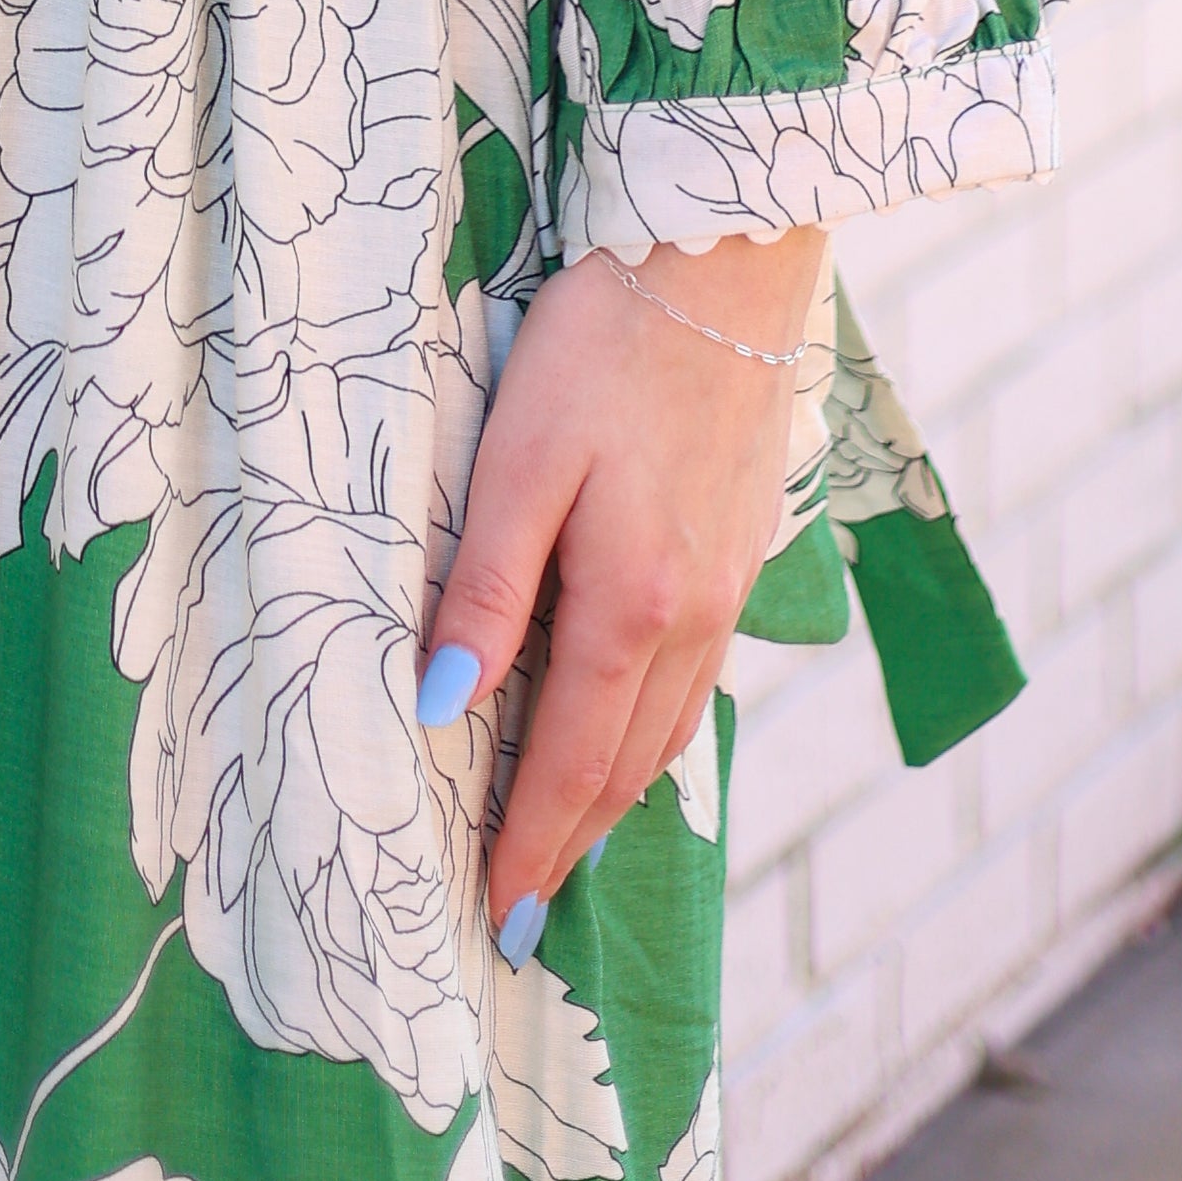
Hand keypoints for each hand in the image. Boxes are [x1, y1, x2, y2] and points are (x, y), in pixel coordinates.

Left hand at [423, 229, 825, 934]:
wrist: (723, 258)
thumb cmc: (603, 346)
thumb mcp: (520, 461)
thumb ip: (485, 591)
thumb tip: (438, 707)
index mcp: (633, 607)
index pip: (568, 765)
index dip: (529, 848)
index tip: (495, 922)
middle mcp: (695, 619)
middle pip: (625, 768)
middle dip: (571, 847)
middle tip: (520, 913)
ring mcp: (730, 588)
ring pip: (669, 730)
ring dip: (615, 798)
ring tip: (565, 846)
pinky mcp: (743, 550)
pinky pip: (698, 679)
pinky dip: (655, 731)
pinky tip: (629, 729)